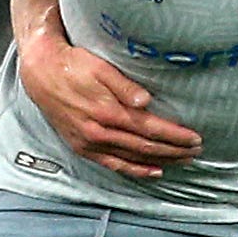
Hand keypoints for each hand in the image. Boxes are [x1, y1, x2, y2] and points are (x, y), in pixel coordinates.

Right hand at [18, 32, 200, 179]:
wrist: (40, 73)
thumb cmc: (73, 65)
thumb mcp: (100, 67)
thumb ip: (124, 86)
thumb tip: (147, 102)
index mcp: (107, 112)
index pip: (150, 128)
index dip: (175, 135)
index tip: (195, 138)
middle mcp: (99, 133)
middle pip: (145, 146)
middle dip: (174, 150)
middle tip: (196, 151)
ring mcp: (90, 144)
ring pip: (133, 158)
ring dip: (160, 161)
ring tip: (183, 161)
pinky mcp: (83, 148)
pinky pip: (114, 165)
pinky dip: (135, 170)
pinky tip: (153, 171)